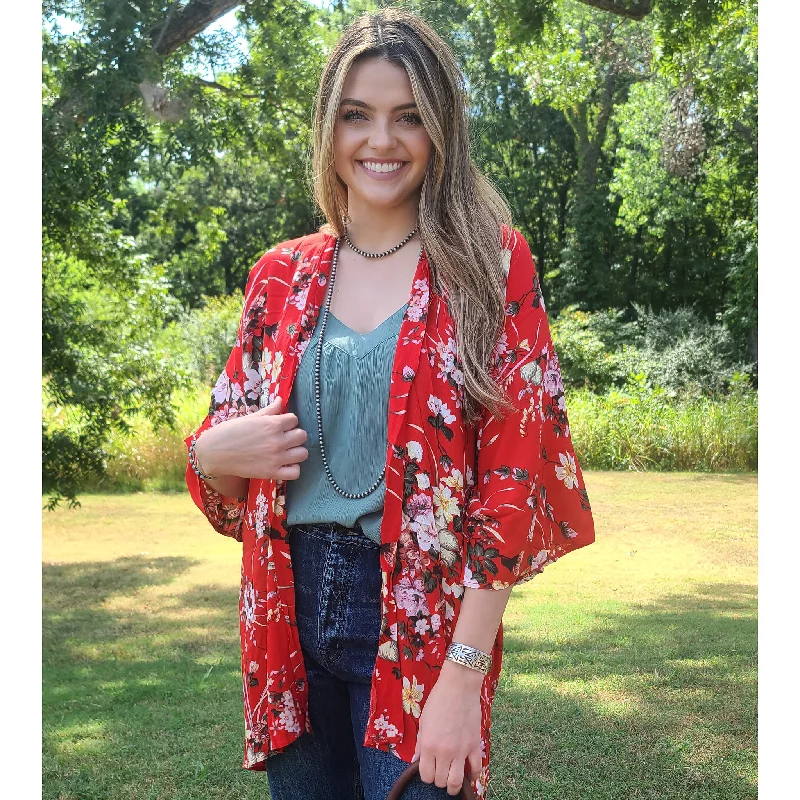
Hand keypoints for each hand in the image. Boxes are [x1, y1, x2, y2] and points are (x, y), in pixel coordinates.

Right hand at [195, 396, 308, 481]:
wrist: (213, 453)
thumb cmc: (229, 432)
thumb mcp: (250, 417)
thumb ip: (269, 411)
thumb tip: (281, 400)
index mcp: (272, 424)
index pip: (294, 419)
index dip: (288, 422)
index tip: (281, 426)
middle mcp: (277, 440)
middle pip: (302, 436)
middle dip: (294, 435)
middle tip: (285, 438)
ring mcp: (276, 458)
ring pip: (302, 453)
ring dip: (297, 451)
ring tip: (287, 451)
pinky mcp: (271, 473)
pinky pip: (295, 472)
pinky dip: (293, 469)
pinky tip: (285, 465)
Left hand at [411, 662, 482, 794]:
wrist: (458, 686)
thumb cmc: (438, 700)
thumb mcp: (423, 721)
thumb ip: (419, 744)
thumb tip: (415, 761)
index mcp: (428, 745)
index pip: (426, 775)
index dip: (426, 776)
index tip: (429, 770)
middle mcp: (444, 752)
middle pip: (440, 781)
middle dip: (439, 780)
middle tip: (440, 772)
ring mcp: (461, 750)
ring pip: (457, 782)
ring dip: (454, 786)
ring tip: (452, 783)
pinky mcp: (475, 745)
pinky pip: (476, 769)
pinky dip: (473, 776)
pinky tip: (469, 775)